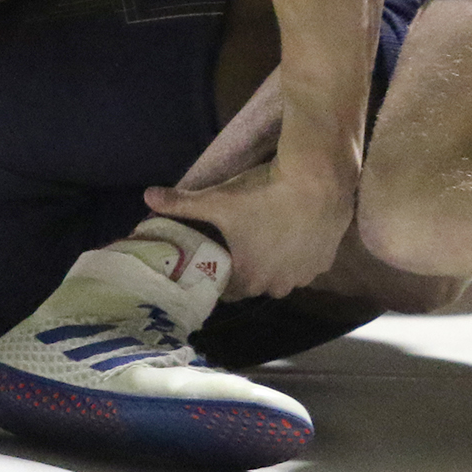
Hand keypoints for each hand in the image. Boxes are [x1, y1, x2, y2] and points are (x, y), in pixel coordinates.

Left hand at [145, 160, 354, 299]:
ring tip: (272, 236)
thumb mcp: (217, 198)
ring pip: (284, 277)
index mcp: (247, 278)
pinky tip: (296, 233)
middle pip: (256, 285)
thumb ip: (180, 203)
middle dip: (250, 269)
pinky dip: (300, 255)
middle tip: (245, 242)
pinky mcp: (325, 262)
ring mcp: (304, 275)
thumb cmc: (263, 194)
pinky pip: (307, 266)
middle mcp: (276, 286)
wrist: (317, 180)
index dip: (222, 275)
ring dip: (276, 264)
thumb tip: (146, 197)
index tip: (220, 256)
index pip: (227, 291)